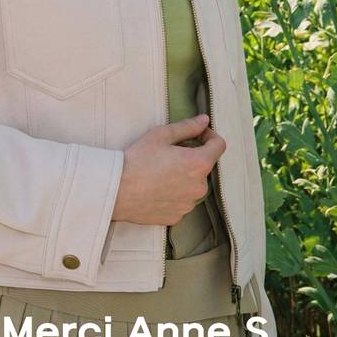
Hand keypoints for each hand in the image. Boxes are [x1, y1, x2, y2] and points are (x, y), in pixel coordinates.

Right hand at [111, 113, 225, 224]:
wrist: (116, 190)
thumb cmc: (138, 159)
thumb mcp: (161, 135)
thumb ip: (188, 127)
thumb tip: (205, 120)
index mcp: (199, 164)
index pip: (219, 145)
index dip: (209, 135)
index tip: (197, 134)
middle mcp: (199, 187)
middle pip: (204, 166)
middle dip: (192, 157)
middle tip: (169, 153)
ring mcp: (188, 204)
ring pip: (193, 184)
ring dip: (184, 176)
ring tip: (160, 171)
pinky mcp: (177, 216)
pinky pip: (182, 200)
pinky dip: (174, 193)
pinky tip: (156, 187)